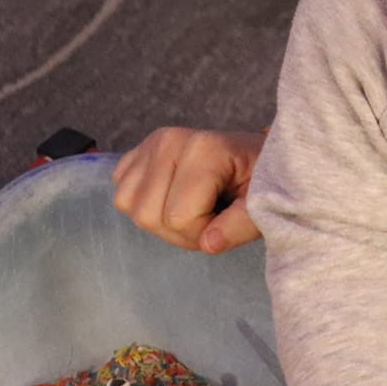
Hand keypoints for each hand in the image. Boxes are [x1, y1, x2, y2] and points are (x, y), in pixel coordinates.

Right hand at [110, 126, 263, 252]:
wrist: (253, 157)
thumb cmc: (261, 179)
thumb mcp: (264, 203)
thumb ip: (241, 225)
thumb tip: (208, 243)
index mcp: (204, 148)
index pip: (180, 218)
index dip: (204, 232)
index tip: (228, 219)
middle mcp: (168, 141)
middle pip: (149, 216)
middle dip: (182, 232)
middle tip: (211, 217)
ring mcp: (148, 145)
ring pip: (130, 208)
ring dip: (161, 222)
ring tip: (192, 208)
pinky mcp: (136, 154)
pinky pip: (122, 194)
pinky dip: (144, 206)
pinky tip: (172, 198)